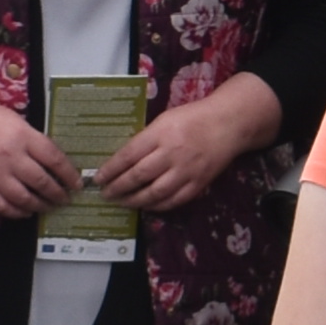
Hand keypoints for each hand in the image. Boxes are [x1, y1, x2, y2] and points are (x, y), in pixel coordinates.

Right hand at [0, 67, 79, 217]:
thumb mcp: (15, 120)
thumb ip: (33, 139)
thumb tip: (52, 160)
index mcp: (23, 136)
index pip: (54, 159)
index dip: (69, 174)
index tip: (77, 183)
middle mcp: (11, 157)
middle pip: (42, 182)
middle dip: (58, 194)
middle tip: (65, 199)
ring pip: (24, 198)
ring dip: (40, 205)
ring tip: (49, 206)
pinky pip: (2, 206)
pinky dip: (17, 212)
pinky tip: (25, 212)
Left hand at [95, 84, 272, 215]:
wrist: (227, 125)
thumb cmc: (192, 118)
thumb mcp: (164, 120)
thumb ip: (146, 139)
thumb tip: (122, 161)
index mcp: (161, 133)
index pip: (128, 155)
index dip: (110, 170)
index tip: (97, 178)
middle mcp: (172, 153)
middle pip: (138, 176)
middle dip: (118, 188)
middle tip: (105, 194)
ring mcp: (186, 171)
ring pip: (154, 193)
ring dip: (134, 201)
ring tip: (122, 202)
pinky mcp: (198, 184)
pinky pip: (173, 201)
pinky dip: (157, 206)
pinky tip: (146, 206)